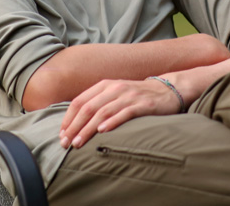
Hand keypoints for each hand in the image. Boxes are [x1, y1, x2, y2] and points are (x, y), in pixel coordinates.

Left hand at [59, 78, 182, 148]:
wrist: (167, 90)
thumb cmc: (137, 96)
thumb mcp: (115, 94)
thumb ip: (98, 103)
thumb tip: (75, 122)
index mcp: (104, 85)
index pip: (79, 101)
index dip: (68, 118)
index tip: (61, 134)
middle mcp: (114, 88)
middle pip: (88, 107)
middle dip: (74, 126)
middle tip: (65, 143)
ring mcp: (128, 95)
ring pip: (102, 112)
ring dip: (88, 128)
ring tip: (78, 143)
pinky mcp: (142, 104)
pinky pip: (124, 113)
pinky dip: (112, 122)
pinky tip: (102, 131)